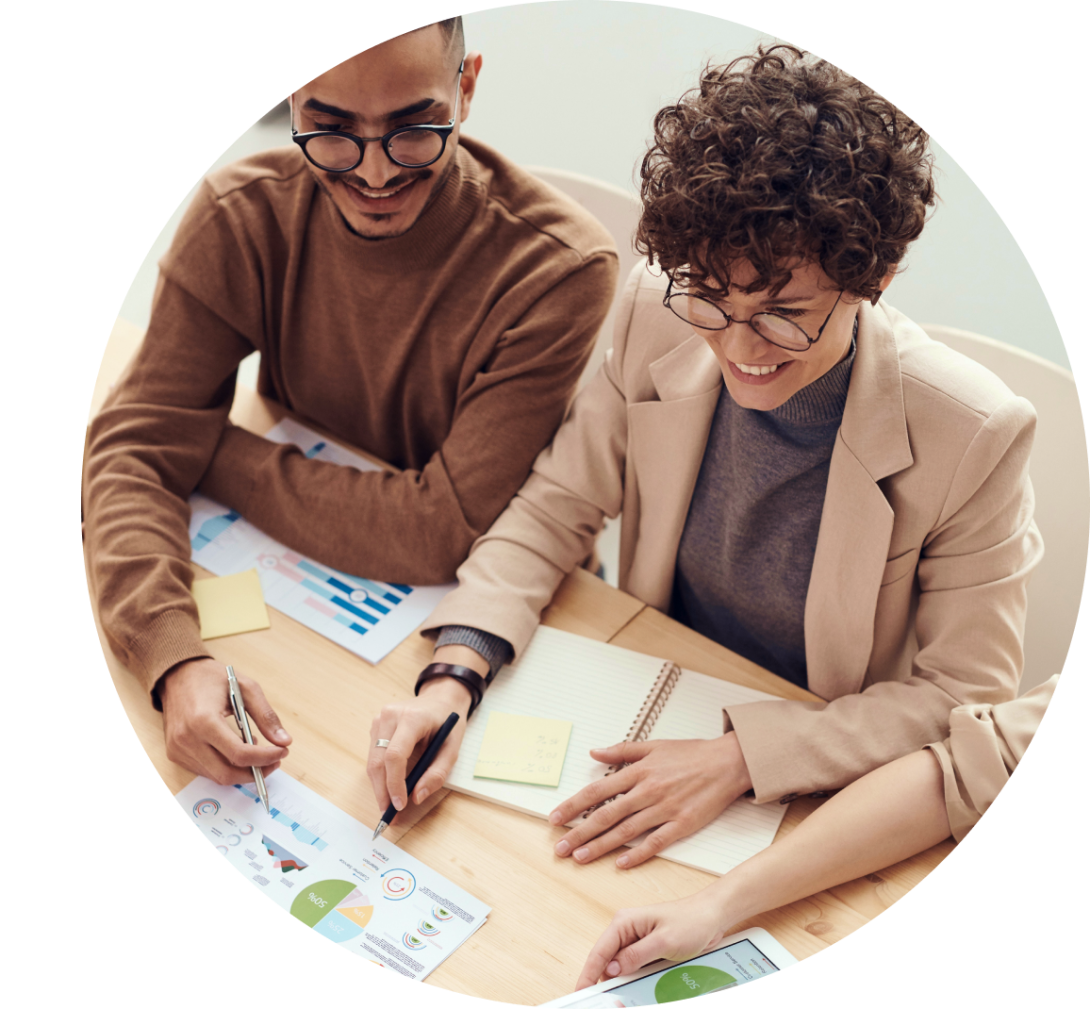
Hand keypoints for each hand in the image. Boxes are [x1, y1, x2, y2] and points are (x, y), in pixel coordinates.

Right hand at [158, 657, 291, 783]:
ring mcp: (178, 750)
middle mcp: (187, 739)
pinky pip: (206, 771)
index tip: (282, 752)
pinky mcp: (175, 754)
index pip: (239, 754)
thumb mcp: (246, 688)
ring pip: (217, 776)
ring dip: (242, 771)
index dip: (265, 758)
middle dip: (256, 772)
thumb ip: (266, 716)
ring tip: (256, 751)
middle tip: (275, 760)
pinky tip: (236, 751)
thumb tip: (285, 741)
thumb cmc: (212, 678)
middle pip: (227, 773)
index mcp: (204, 720)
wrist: (177, 675)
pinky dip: (226, 767)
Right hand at [368, 675, 472, 818]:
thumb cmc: (448, 723)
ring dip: (379, 786)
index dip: (394, 783)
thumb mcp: (453, 748)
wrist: (440, 699)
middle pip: (378, 761)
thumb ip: (437, 774)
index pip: (395, 755)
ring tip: (388, 806)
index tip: (400, 805)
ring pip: (372, 760)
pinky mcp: (375, 725)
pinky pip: (373, 755)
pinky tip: (388, 787)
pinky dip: (379, 774)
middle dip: (382, 791)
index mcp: (412, 718)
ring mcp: (380, 719)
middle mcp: (390, 716)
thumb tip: (417, 797)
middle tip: (389, 815)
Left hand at [549, 734, 751, 867]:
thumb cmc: (691, 753)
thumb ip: (621, 750)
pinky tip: (620, 864)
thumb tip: (594, 752)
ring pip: (625, 832)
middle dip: (579, 833)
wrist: (727, 762)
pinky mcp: (682, 824)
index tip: (555, 818)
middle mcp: (647, 791)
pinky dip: (637, 854)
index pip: (597, 791)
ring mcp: (664, 809)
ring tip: (580, 857)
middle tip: (560, 848)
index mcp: (638, 772)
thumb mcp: (653, 745)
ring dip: (600, 846)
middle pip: (606, 815)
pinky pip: (655, 842)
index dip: (574, 806)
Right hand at [575, 892, 728, 989]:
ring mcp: (636, 941)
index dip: (588, 974)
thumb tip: (613, 969)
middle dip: (603, 982)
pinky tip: (636, 990)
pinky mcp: (646, 950)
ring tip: (619, 999)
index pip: (599, 951)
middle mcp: (626, 930)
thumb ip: (636, 956)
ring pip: (620, 967)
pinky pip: (633, 968)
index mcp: (625, 922)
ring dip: (620, 983)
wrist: (711, 917)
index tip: (582, 992)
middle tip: (602, 1002)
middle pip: (606, 961)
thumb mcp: (664, 942)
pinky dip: (632, 980)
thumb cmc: (691, 920)